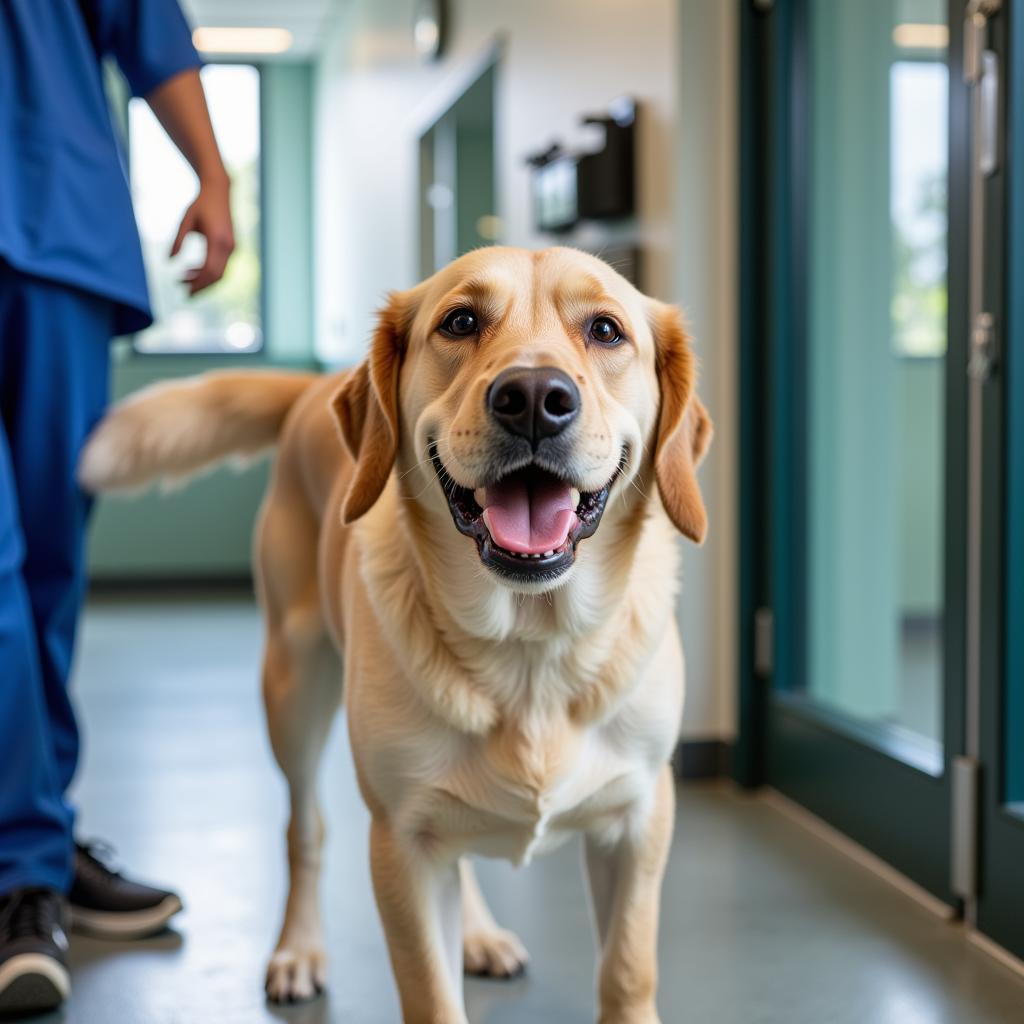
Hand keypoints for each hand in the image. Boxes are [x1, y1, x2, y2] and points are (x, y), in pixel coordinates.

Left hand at [170, 175, 234, 294]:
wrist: (219, 191)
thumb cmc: (200, 204)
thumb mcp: (185, 221)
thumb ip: (177, 241)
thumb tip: (169, 262)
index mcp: (217, 240)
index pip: (209, 269)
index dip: (197, 282)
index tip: (183, 289)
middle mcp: (229, 247)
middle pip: (216, 276)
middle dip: (201, 287)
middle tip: (184, 293)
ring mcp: (233, 248)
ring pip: (220, 273)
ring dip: (202, 280)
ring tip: (182, 280)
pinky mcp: (232, 248)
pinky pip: (221, 266)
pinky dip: (207, 272)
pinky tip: (191, 270)